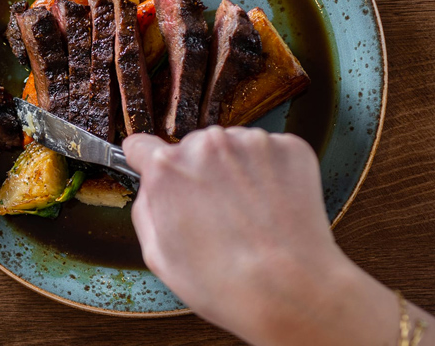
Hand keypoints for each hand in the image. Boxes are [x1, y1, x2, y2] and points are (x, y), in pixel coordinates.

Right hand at [124, 127, 434, 345]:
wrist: (290, 291)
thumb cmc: (221, 282)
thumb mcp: (157, 253)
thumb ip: (146, 207)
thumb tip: (150, 184)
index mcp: (168, 168)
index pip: (144, 143)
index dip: (151, 161)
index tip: (158, 168)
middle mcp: (208, 144)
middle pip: (195, 146)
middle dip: (200, 170)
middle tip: (218, 211)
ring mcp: (251, 143)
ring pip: (235, 148)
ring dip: (238, 171)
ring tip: (253, 216)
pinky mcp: (290, 149)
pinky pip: (270, 152)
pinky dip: (271, 173)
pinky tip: (276, 210)